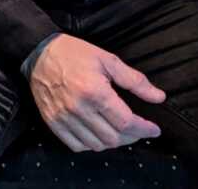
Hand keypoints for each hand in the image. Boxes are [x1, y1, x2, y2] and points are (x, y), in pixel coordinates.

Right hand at [30, 34, 165, 152]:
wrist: (39, 52)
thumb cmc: (75, 53)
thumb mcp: (107, 59)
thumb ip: (134, 80)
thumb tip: (159, 97)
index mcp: (95, 92)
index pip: (126, 122)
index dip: (144, 129)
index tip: (154, 129)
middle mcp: (79, 108)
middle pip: (113, 138)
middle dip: (132, 137)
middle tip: (138, 129)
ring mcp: (64, 117)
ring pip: (96, 145)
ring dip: (113, 142)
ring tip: (120, 132)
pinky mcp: (52, 122)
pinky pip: (76, 145)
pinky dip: (91, 145)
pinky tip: (97, 135)